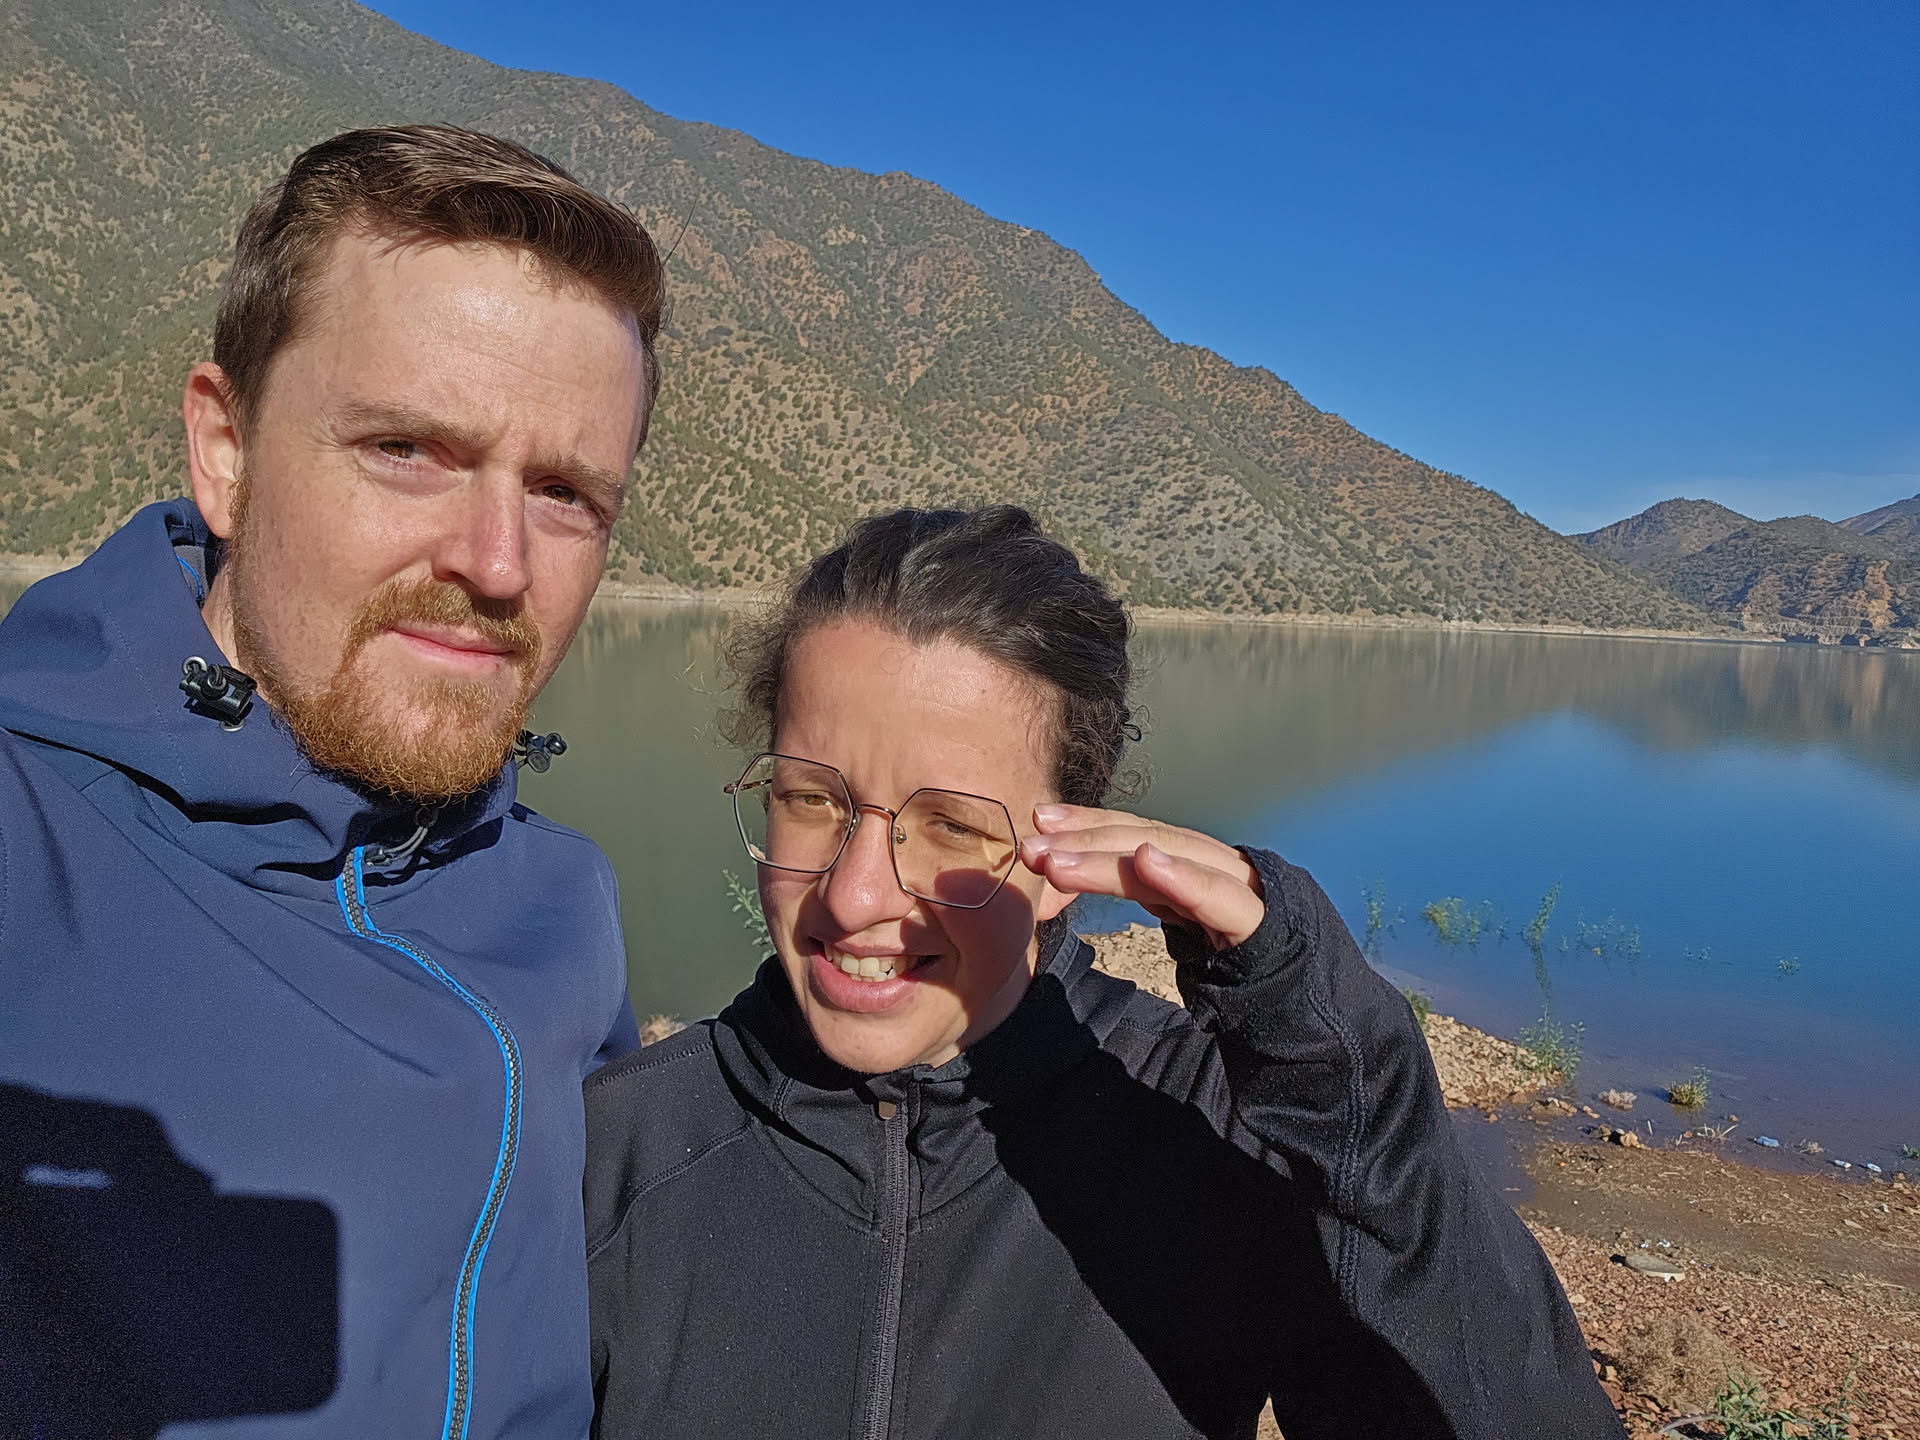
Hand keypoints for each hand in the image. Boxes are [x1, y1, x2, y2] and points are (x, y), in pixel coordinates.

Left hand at [1018, 805, 1265, 950]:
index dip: (1089, 824)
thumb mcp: (1183, 919)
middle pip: (1146, 840)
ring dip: (1111, 860)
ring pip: (1172, 861)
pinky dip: (1184, 876)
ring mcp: (1243, 890)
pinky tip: (1148, 862)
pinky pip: (1220, 897)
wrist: (1309, 1004)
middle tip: (1032, 847)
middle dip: (1085, 841)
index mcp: (1198, 863)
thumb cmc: (1238, 957)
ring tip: (1061, 861)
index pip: (1138, 833)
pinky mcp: (1262, 923)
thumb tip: (1068, 878)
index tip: (1039, 821)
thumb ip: (1145, 891)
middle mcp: (1219, 865)